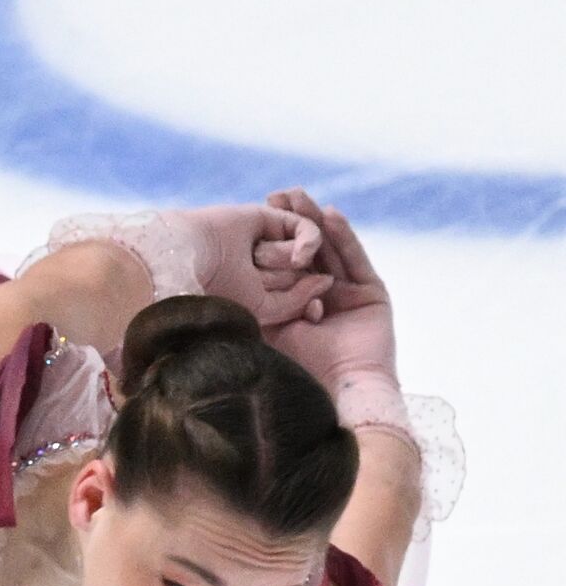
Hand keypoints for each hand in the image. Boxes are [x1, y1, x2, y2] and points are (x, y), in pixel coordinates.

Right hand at [176, 204, 333, 325]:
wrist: (187, 259)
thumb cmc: (218, 290)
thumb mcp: (264, 310)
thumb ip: (299, 301)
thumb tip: (327, 279)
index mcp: (257, 299)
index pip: (300, 305)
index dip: (309, 311)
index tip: (310, 319)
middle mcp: (263, 272)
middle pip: (302, 278)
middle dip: (284, 281)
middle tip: (252, 278)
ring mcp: (266, 244)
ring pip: (303, 257)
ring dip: (283, 262)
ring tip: (256, 260)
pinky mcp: (269, 218)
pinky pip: (306, 229)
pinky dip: (310, 241)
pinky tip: (302, 254)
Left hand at [260, 188, 399, 392]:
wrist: (339, 391)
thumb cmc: (300, 370)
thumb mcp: (267, 332)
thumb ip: (252, 310)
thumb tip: (213, 292)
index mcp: (297, 306)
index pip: (285, 264)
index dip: (272, 239)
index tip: (254, 213)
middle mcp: (324, 297)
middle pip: (309, 251)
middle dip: (295, 222)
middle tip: (279, 195)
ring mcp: (349, 294)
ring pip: (331, 250)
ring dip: (317, 223)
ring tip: (302, 198)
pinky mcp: (372, 294)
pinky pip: (355, 260)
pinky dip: (344, 238)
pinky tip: (331, 217)